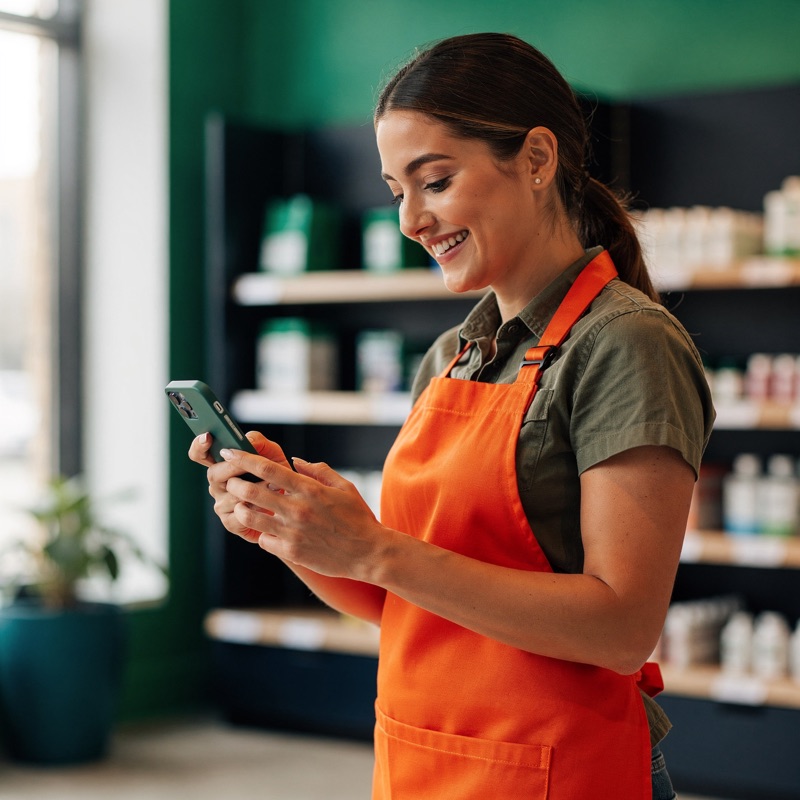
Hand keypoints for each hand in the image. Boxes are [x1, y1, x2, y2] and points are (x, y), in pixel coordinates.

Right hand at [188, 430, 289, 543]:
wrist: (290, 505)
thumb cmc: (278, 476)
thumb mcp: (272, 453)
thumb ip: (258, 441)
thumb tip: (246, 441)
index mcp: (222, 464)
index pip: (200, 453)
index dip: (199, 445)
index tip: (208, 437)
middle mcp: (217, 483)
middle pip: (213, 473)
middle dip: (234, 468)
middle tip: (253, 467)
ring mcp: (221, 503)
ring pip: (229, 494)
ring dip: (253, 489)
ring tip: (273, 485)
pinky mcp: (230, 522)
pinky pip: (238, 514)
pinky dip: (256, 509)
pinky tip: (268, 506)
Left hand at [218, 448, 387, 581]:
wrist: (368, 552)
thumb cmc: (358, 517)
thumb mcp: (344, 486)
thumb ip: (318, 470)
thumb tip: (294, 461)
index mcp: (309, 489)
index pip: (267, 468)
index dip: (244, 458)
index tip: (230, 452)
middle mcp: (297, 509)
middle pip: (251, 491)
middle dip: (234, 483)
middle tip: (230, 481)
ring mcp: (292, 532)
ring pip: (250, 517)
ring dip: (241, 509)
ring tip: (242, 506)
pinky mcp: (291, 552)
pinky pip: (263, 540)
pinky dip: (262, 533)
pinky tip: (267, 530)